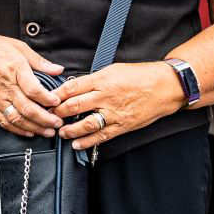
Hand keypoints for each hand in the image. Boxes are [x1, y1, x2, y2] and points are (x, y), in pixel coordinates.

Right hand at [0, 30, 64, 137]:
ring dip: (34, 128)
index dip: (48, 99)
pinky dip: (17, 130)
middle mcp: (5, 86)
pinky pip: (4, 121)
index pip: (34, 90)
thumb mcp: (18, 46)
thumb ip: (39, 61)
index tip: (57, 103)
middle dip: (45, 119)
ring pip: (17, 119)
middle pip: (27, 108)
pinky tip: (28, 132)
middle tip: (57, 122)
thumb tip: (57, 70)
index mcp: (15, 69)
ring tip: (47, 130)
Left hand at [53, 61, 180, 149]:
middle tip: (48, 116)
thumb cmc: (142, 75)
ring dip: (70, 130)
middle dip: (58, 112)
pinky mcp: (123, 126)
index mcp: (103, 79)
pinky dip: (87, 141)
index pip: (73, 87)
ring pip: (85, 124)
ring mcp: (114, 113)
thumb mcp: (114, 69)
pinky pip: (101, 136)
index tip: (47, 99)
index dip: (57, 95)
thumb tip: (76, 86)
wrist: (166, 86)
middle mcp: (106, 96)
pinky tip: (77, 144)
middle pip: (75, 106)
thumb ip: (95, 79)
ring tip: (61, 132)